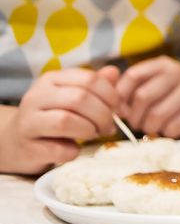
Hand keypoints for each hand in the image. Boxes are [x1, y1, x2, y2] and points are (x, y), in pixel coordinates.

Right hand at [0, 67, 121, 173]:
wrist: (16, 142)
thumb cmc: (53, 116)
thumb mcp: (72, 96)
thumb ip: (95, 85)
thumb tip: (114, 72)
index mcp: (51, 80)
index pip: (89, 79)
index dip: (111, 95)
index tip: (119, 109)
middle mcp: (36, 97)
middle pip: (80, 99)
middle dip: (103, 115)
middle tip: (109, 127)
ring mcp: (28, 122)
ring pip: (66, 121)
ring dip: (89, 131)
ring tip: (94, 135)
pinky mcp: (27, 147)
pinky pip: (59, 149)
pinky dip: (73, 151)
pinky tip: (74, 149)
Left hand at [118, 56, 179, 136]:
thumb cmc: (164, 100)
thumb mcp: (146, 87)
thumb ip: (122, 87)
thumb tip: (105, 90)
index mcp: (163, 64)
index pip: (133, 76)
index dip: (120, 96)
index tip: (120, 110)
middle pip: (143, 96)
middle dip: (134, 116)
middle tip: (135, 123)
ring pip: (157, 114)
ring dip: (149, 127)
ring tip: (151, 127)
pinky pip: (173, 126)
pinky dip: (166, 133)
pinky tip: (168, 129)